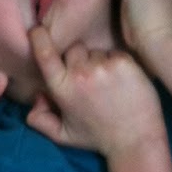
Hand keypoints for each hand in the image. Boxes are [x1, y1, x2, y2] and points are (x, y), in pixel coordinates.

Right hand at [26, 26, 163, 157]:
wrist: (135, 140)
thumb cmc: (98, 137)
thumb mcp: (63, 135)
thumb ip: (40, 120)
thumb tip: (36, 98)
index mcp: (62, 89)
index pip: (44, 53)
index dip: (39, 37)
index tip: (39, 31)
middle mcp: (79, 74)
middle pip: (74, 49)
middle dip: (78, 59)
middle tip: (90, 80)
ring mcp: (102, 66)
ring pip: (96, 52)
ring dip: (100, 63)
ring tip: (109, 85)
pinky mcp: (123, 62)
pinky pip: (114, 54)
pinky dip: (117, 64)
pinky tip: (122, 83)